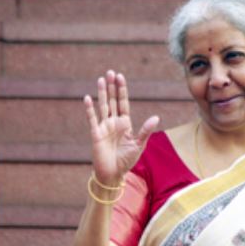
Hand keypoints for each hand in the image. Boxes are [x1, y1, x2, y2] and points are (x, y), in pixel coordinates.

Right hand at [84, 70, 159, 184]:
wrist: (113, 174)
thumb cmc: (127, 160)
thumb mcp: (139, 144)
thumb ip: (145, 130)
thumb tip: (156, 117)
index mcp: (125, 123)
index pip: (123, 103)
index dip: (122, 90)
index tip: (120, 77)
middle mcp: (114, 122)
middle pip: (113, 100)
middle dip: (112, 87)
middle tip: (110, 72)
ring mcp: (104, 127)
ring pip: (103, 106)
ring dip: (102, 93)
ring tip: (101, 79)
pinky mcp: (96, 133)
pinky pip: (93, 119)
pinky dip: (90, 109)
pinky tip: (88, 98)